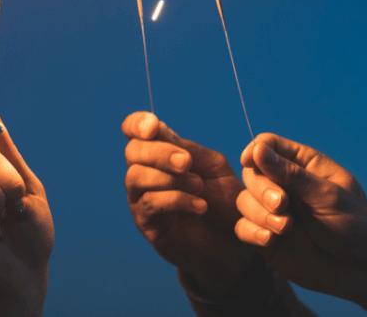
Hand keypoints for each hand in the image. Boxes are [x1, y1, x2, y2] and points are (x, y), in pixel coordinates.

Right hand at [122, 111, 257, 294]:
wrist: (233, 241)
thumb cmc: (222, 200)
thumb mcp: (211, 167)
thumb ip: (187, 149)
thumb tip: (159, 130)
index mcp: (159, 152)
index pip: (133, 130)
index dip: (136, 124)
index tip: (154, 127)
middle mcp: (144, 172)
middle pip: (132, 151)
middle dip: (159, 153)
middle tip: (186, 162)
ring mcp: (141, 198)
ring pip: (136, 177)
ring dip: (169, 178)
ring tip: (198, 187)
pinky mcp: (146, 222)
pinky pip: (150, 203)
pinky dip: (177, 200)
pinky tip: (199, 206)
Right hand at [235, 133, 366, 299]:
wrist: (362, 271)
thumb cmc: (355, 227)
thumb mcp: (327, 195)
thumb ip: (291, 174)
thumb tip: (257, 150)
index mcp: (304, 165)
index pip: (268, 145)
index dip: (255, 150)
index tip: (250, 161)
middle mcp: (284, 185)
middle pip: (251, 173)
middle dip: (262, 189)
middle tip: (283, 205)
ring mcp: (273, 211)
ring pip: (245, 200)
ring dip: (260, 213)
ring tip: (285, 227)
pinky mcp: (266, 236)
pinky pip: (243, 227)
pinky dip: (253, 232)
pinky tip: (272, 240)